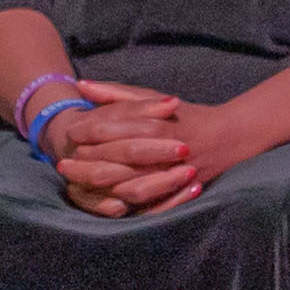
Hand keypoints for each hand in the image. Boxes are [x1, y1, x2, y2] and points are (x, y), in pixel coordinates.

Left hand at [43, 79, 203, 217]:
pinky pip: (144, 205)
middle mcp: (162, 150)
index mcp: (155, 123)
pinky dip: (121, 204)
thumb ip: (116, 93)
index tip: (70, 133)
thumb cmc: (183, 115)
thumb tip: (80, 84)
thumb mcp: (151, 98)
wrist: (226, 138)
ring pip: (127, 185)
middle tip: (63, 162)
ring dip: (98, 185)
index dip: (88, 131)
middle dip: (87, 161)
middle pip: (116, 159)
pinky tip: (100, 201)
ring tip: (75, 183)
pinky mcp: (174, 195)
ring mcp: (170, 175)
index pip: (114, 128)